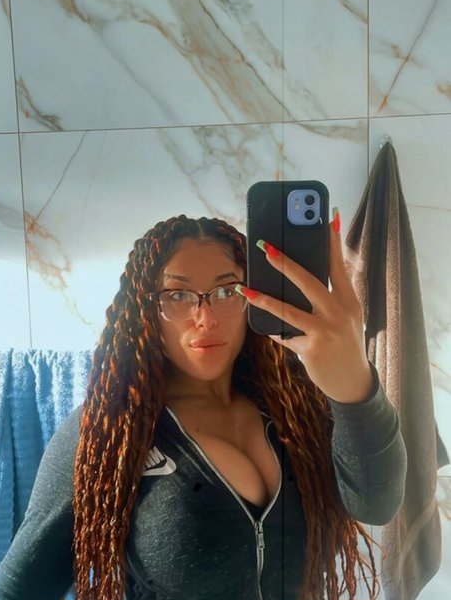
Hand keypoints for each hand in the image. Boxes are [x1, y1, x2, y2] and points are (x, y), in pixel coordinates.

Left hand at [242, 211, 373, 402]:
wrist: (353, 383)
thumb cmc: (344, 343)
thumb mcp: (345, 317)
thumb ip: (329, 297)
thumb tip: (299, 276)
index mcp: (349, 300)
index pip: (339, 265)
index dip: (333, 241)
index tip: (329, 216)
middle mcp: (340, 313)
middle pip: (310, 282)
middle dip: (286, 263)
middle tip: (267, 247)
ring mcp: (326, 332)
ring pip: (289, 311)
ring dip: (264, 299)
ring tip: (246, 288)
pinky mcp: (312, 350)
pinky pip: (285, 335)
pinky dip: (274, 330)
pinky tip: (262, 324)